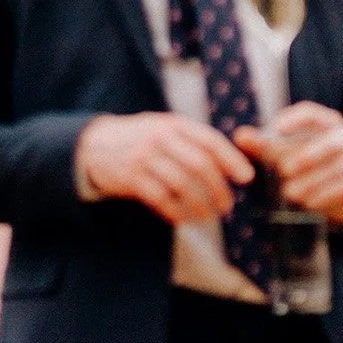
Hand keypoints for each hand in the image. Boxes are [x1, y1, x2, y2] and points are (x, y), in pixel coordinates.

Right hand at [77, 112, 254, 224]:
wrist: (95, 145)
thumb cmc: (140, 138)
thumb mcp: (164, 128)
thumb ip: (192, 140)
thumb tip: (232, 160)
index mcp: (173, 124)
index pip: (209, 140)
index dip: (231, 159)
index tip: (246, 177)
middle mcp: (159, 138)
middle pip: (198, 165)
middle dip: (218, 188)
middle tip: (227, 206)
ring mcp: (144, 158)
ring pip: (181, 185)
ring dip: (199, 204)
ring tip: (208, 216)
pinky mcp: (131, 178)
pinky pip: (160, 199)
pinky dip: (175, 211)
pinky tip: (183, 219)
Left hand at [237, 102, 342, 224]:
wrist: (341, 189)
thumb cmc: (308, 162)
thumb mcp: (285, 152)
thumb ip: (263, 145)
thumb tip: (239, 136)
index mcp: (328, 123)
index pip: (313, 113)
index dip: (296, 119)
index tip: (277, 128)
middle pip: (333, 141)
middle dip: (308, 154)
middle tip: (283, 170)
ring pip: (338, 167)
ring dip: (311, 180)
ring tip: (289, 192)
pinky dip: (324, 195)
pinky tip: (307, 202)